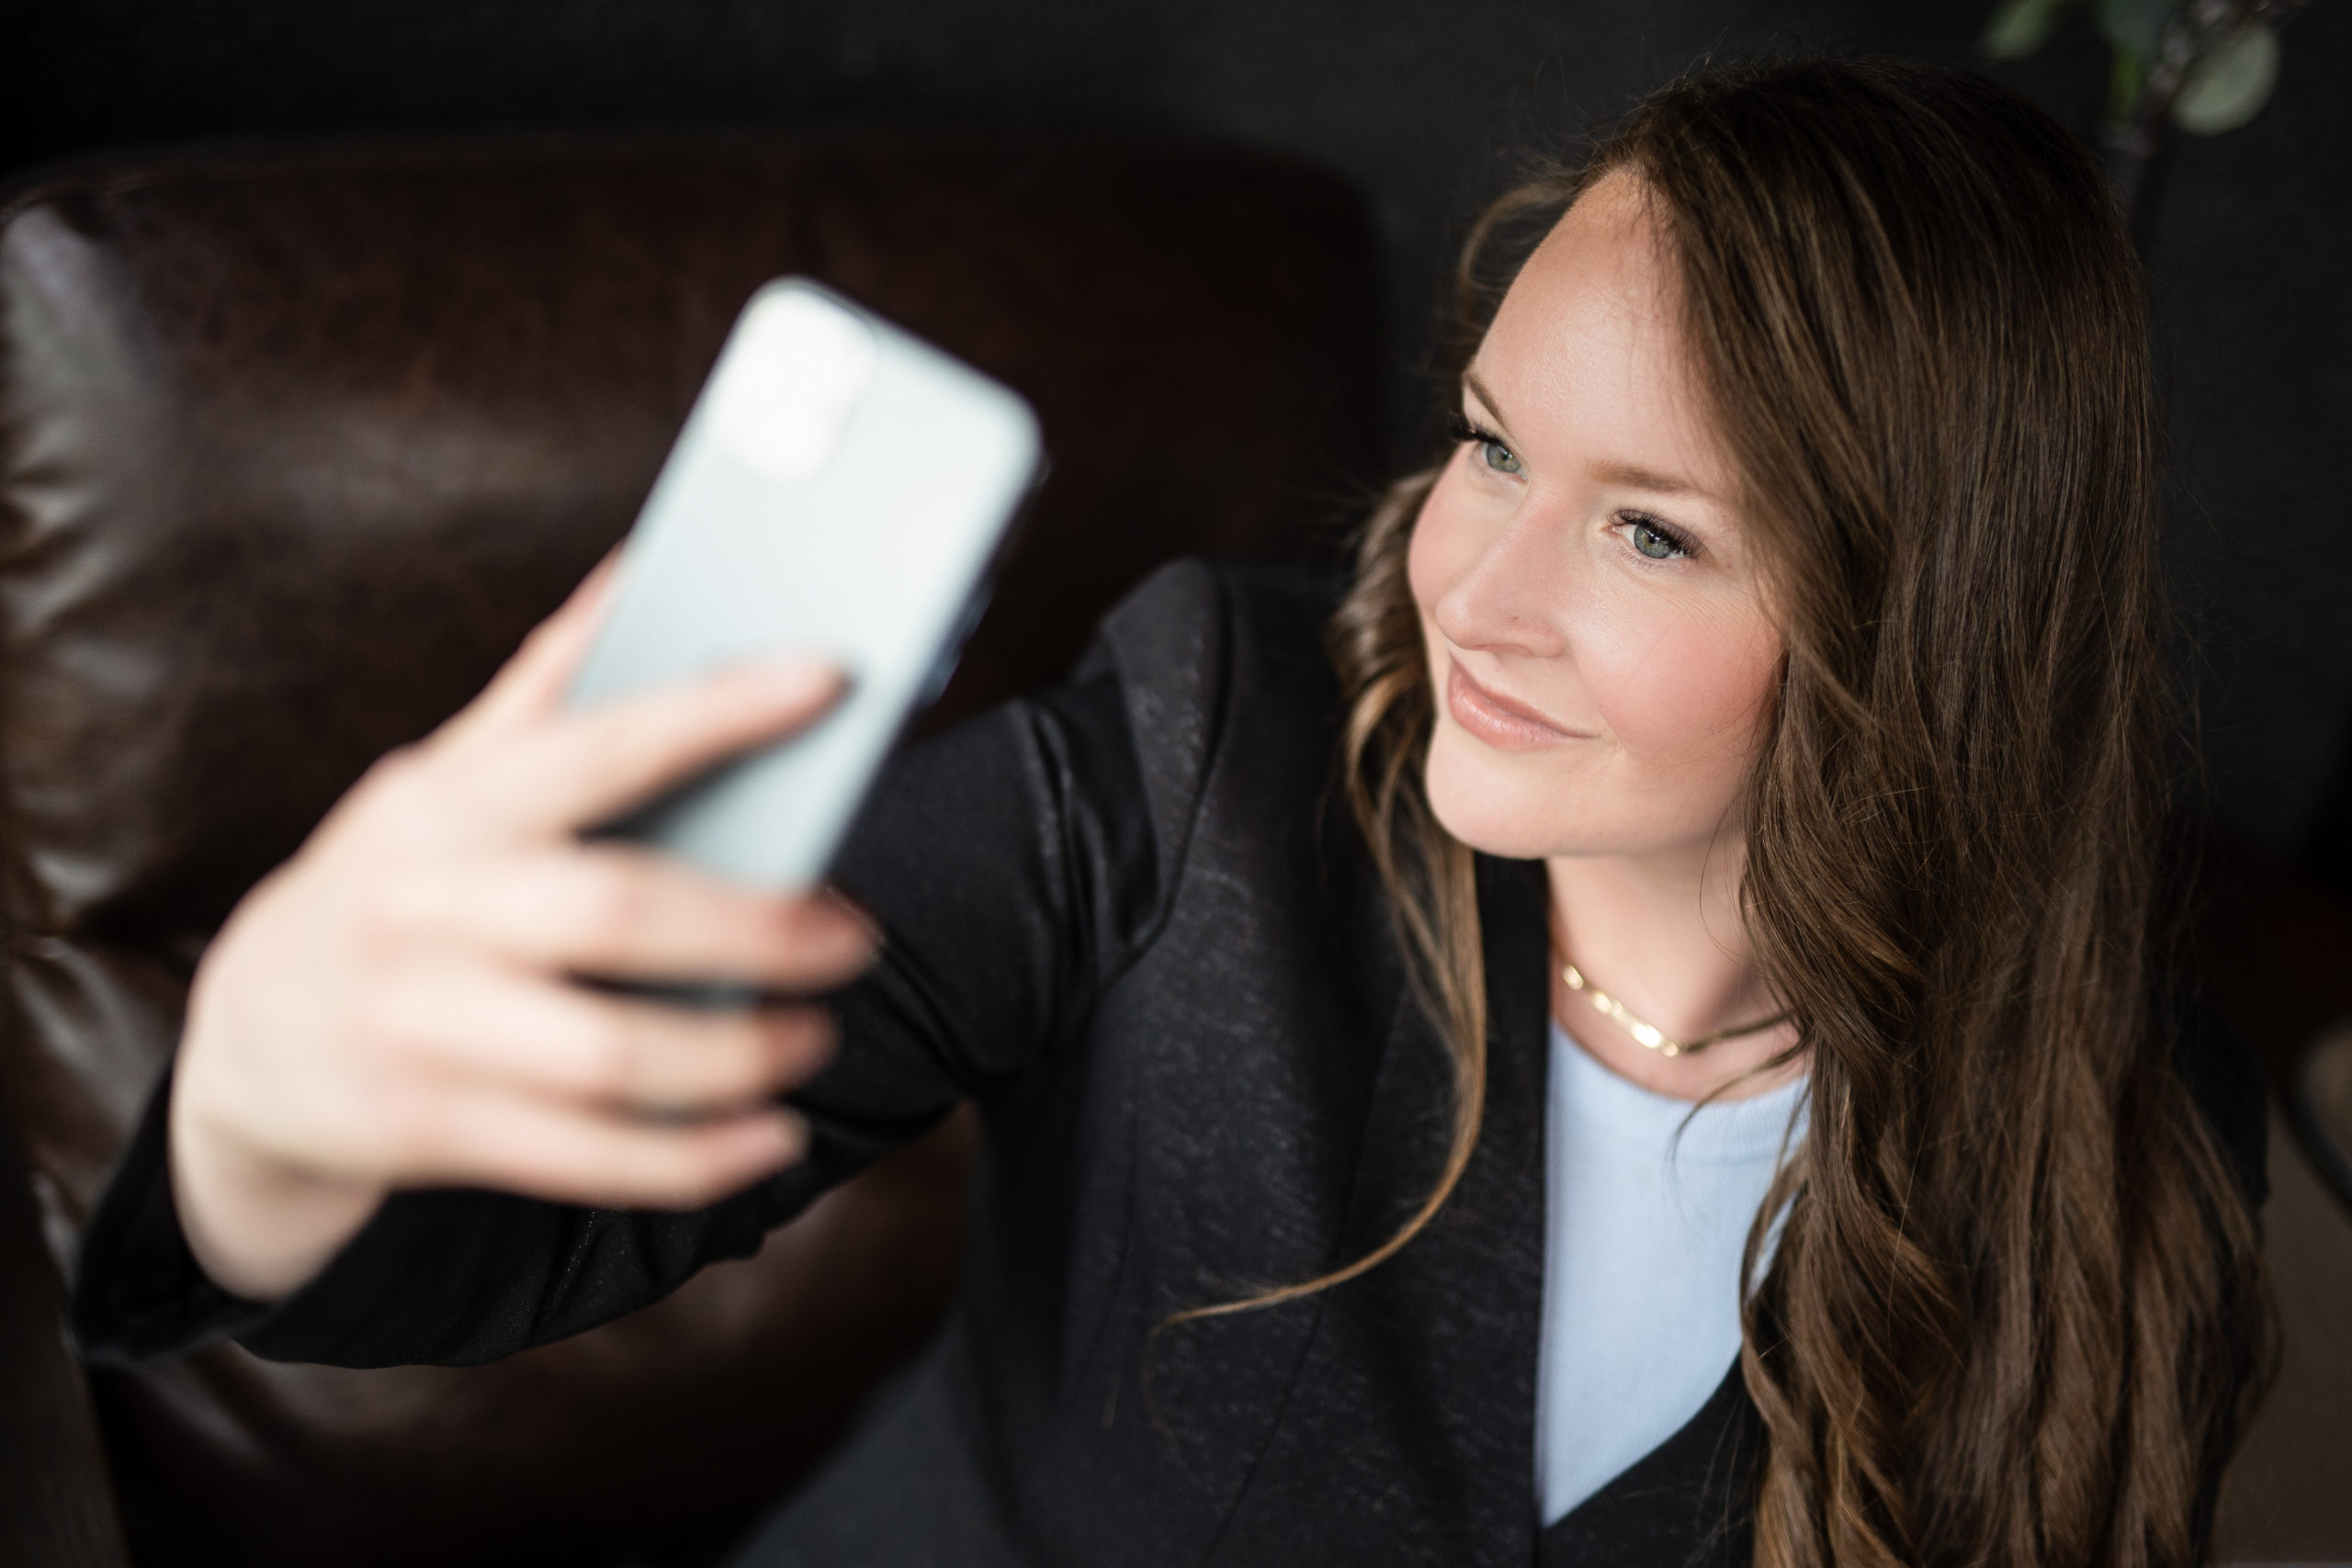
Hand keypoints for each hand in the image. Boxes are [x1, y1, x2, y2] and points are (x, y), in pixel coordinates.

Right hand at [168, 558, 877, 1299]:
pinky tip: (766, 1137)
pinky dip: (693, 1158)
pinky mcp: (430, 1129)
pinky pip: (586, 1157)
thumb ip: (547, 687)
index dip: (715, 711)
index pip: (597, 745)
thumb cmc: (387, 886)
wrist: (242, 1046)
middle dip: (756, 926)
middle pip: (616, 913)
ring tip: (815, 1035)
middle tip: (852, 935)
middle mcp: (429, 911)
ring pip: (609, 1056)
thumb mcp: (439, 778)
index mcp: (449, 807)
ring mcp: (423, 1027)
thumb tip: (643, 563)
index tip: (827, 679)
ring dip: (739, 1054)